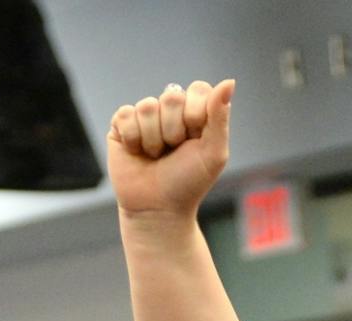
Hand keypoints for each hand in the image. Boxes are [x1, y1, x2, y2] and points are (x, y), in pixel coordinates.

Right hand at [109, 79, 233, 220]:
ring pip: (147, 107)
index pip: (198, 90)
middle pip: (172, 97)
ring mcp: (145, 117)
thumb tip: (229, 81)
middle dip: (174, 130)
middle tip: (173, 151)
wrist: (158, 209)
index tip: (195, 140)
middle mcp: (170, 111)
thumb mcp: (213, 153)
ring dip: (153, 139)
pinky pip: (126, 115)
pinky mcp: (121, 125)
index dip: (196, 114)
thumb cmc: (189, 183)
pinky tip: (137, 153)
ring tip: (155, 156)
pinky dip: (134, 139)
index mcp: (196, 113)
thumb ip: (220, 116)